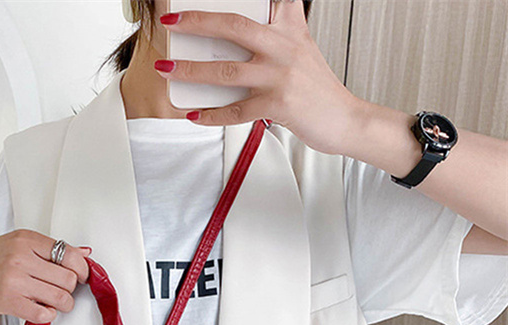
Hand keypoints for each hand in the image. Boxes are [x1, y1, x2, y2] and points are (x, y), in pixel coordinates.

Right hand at [0, 229, 91, 323]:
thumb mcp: (17, 244)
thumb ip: (50, 249)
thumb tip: (85, 253)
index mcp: (26, 239)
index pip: (70, 255)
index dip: (81, 270)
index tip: (79, 276)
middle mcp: (20, 257)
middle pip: (68, 279)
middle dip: (70, 289)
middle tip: (62, 291)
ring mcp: (14, 280)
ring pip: (61, 298)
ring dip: (63, 305)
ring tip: (55, 303)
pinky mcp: (9, 301)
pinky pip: (44, 314)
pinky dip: (48, 315)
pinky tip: (41, 310)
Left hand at [155, 1, 363, 155]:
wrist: (345, 119)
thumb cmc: (316, 86)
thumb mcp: (301, 45)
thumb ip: (281, 26)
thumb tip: (252, 17)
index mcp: (289, 26)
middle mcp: (284, 46)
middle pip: (233, 26)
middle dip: (197, 23)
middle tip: (171, 24)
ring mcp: (280, 76)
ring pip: (226, 71)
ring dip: (191, 70)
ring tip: (167, 70)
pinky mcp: (277, 105)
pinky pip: (235, 111)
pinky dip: (211, 115)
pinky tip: (193, 114)